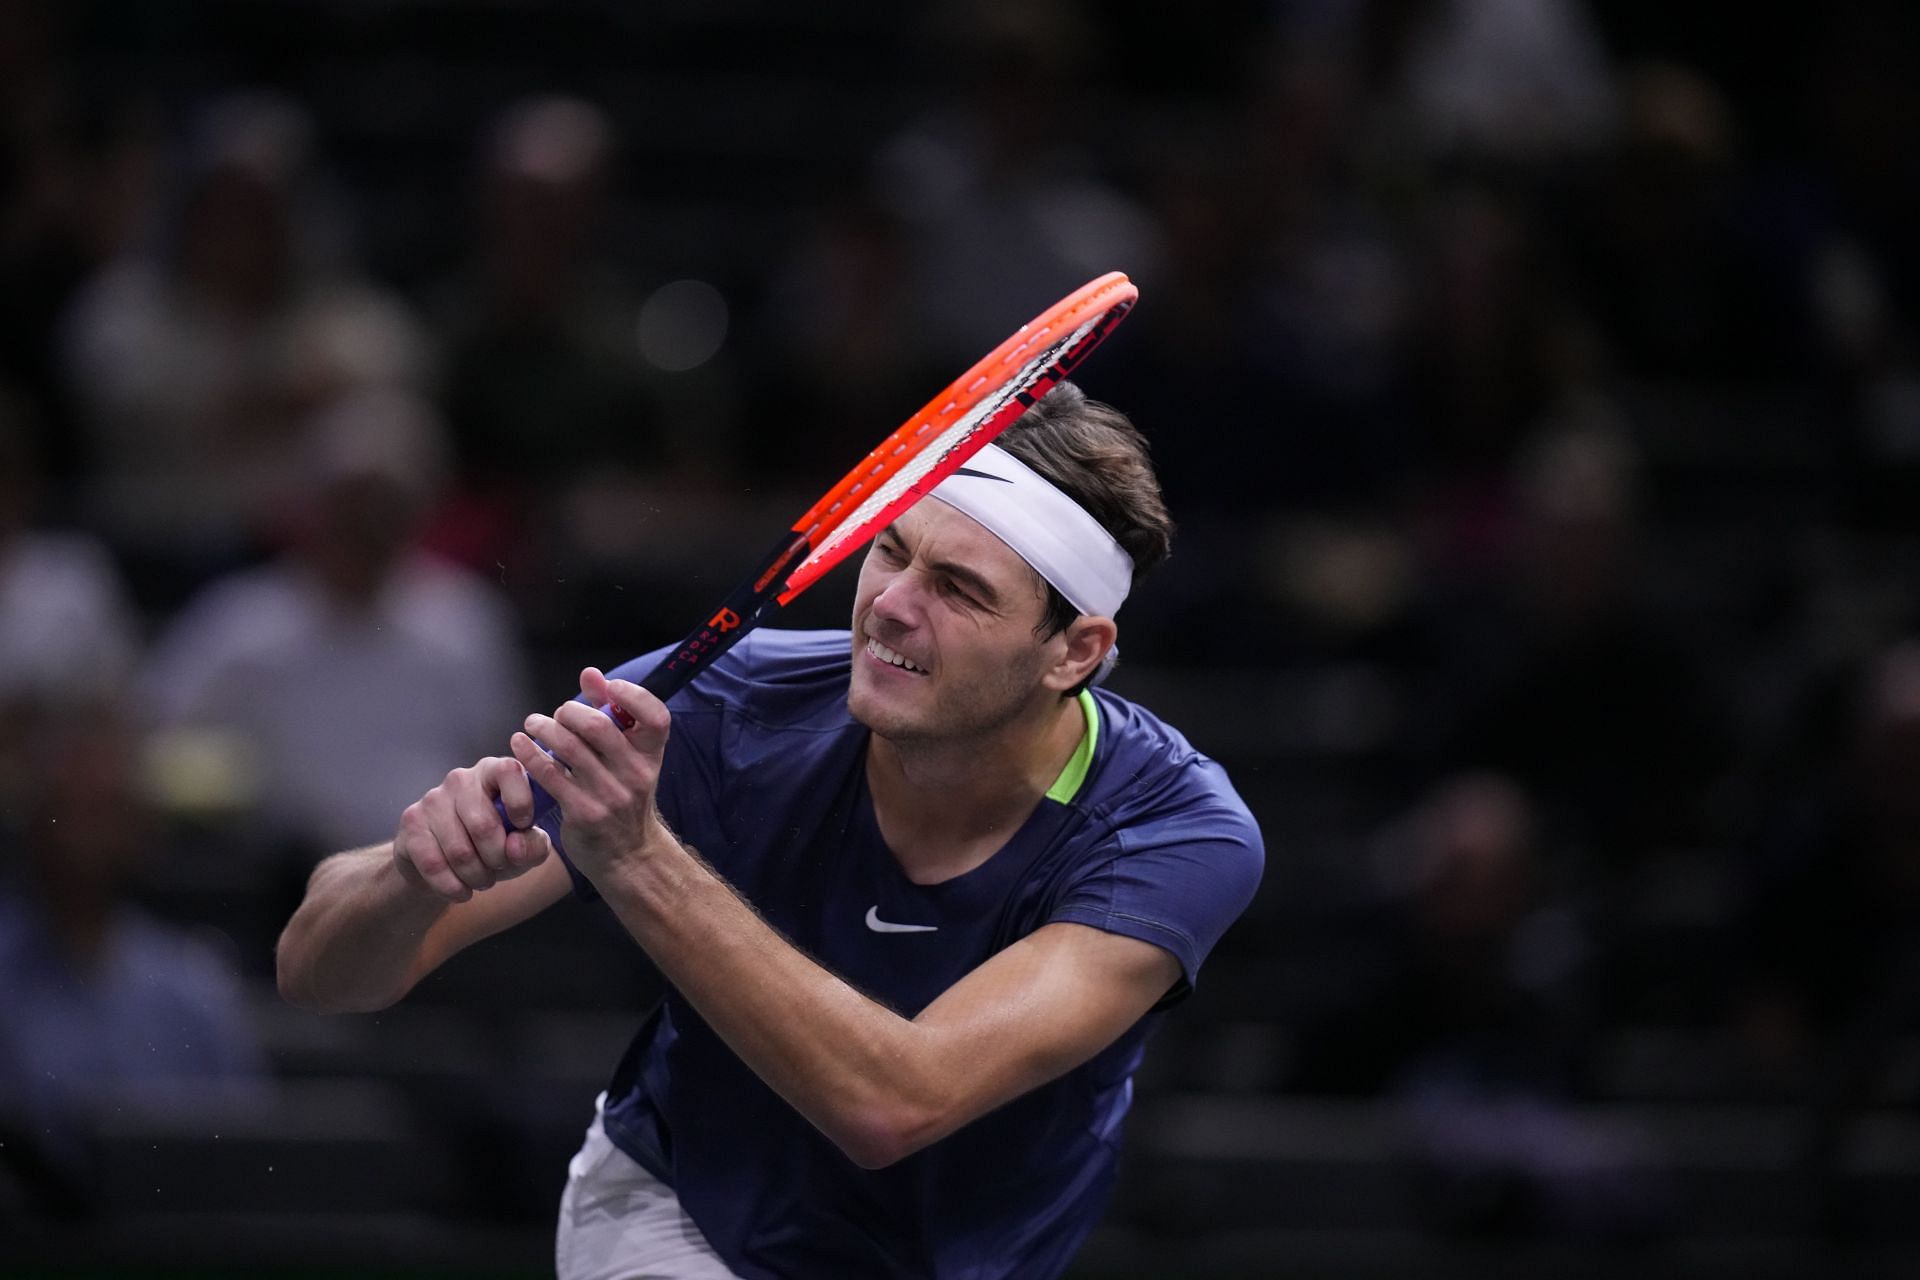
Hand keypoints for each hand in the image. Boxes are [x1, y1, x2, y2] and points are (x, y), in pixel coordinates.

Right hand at [394, 755, 552, 901]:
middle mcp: (460, 779)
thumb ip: (534, 845)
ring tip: (481, 879)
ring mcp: (432, 800)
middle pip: (484, 825)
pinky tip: (461, 890)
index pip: (509, 770)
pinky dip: (452, 886)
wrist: (444, 864)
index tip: (524, 825)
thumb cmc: (493, 846)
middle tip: (499, 867)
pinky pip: (434, 865)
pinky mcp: (411, 824)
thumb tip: (515, 847)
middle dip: (498, 859)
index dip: (521, 802)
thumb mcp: (524, 847)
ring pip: (460, 851)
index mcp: (493, 772)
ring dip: (477, 877)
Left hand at [510, 667, 670, 879]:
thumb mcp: (627, 758)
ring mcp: (610, 795)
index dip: (633, 695)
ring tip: (533, 724)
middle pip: (598, 727)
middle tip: (558, 715)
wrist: (627, 854)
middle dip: (569, 712)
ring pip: (568, 748)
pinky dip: (530, 754)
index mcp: (651, 755)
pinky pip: (549, 774)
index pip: (655, 716)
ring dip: (544, 728)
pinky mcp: (583, 812)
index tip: (610, 688)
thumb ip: (610, 714)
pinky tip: (520, 745)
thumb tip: (590, 674)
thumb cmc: (623, 795)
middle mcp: (636, 774)